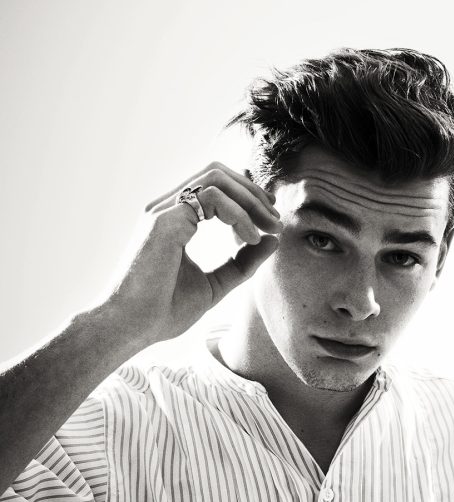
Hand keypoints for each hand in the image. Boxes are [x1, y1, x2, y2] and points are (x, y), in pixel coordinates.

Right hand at [108, 161, 282, 342]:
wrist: (129, 328)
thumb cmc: (161, 311)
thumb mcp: (215, 285)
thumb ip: (242, 264)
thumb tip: (272, 241)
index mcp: (174, 220)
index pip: (214, 188)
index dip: (247, 198)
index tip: (269, 223)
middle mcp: (166, 209)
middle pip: (217, 173)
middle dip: (252, 192)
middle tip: (276, 220)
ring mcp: (163, 210)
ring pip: (215, 178)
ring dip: (250, 199)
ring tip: (269, 227)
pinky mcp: (164, 219)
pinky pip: (211, 197)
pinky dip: (238, 214)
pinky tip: (249, 239)